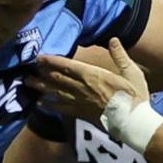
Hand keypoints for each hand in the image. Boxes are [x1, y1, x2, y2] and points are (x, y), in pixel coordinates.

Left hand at [32, 38, 149, 122]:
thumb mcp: (132, 72)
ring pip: (56, 92)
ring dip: (41, 87)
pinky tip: (40, 103)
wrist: (133, 122)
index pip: (68, 65)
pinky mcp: (81, 114)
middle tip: (28, 68)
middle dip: (42, 73)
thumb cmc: (134, 97)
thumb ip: (120, 55)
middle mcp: (82, 88)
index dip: (52, 61)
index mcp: (93, 75)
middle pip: (57, 78)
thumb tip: (113, 39)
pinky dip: (50, 105)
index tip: (39, 57)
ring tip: (27, 83)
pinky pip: (61, 108)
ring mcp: (80, 102)